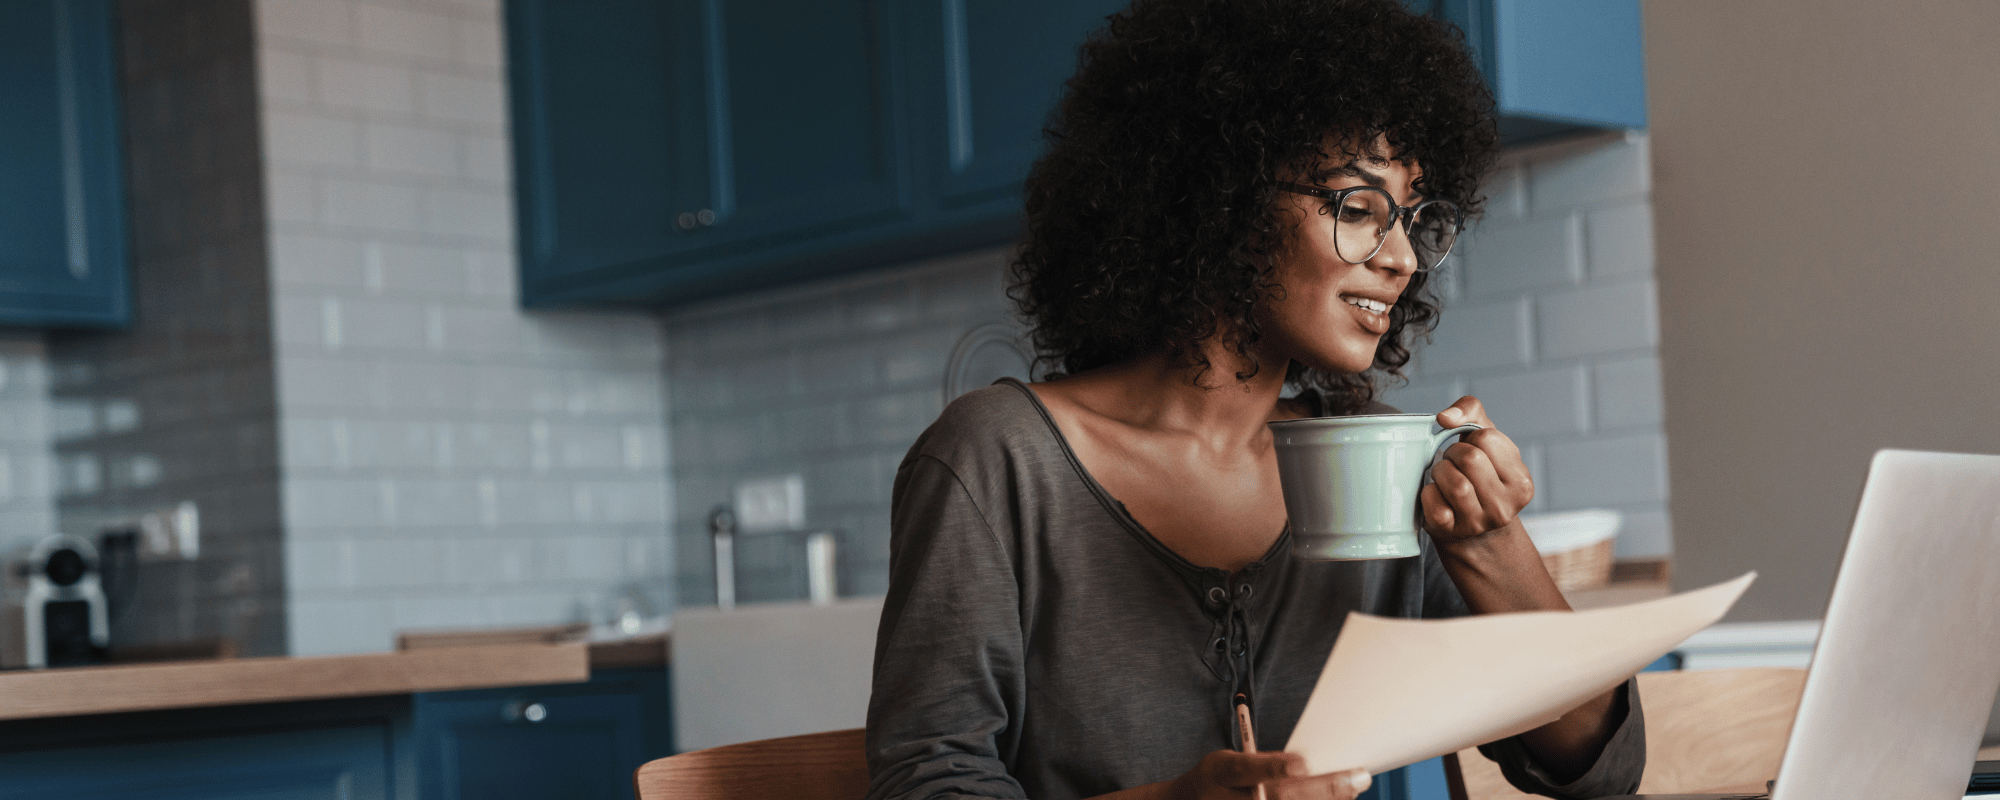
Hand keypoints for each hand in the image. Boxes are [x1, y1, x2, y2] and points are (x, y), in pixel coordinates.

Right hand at [1167, 750, 1369, 799]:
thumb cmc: (1219, 781)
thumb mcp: (1229, 762)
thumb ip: (1261, 763)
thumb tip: (1307, 764)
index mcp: (1222, 773)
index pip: (1249, 769)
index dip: (1275, 767)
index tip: (1303, 764)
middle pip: (1280, 797)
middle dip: (1324, 788)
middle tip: (1358, 777)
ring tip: (1354, 789)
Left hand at [1420, 396, 1533, 545]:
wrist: (1470, 528)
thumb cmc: (1478, 473)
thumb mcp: (1485, 439)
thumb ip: (1471, 411)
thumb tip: (1444, 417)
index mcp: (1521, 482)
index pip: (1487, 439)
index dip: (1472, 439)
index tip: (1472, 450)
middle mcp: (1505, 507)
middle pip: (1470, 459)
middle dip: (1453, 454)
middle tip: (1453, 462)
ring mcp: (1479, 523)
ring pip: (1454, 483)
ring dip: (1440, 472)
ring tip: (1444, 476)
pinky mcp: (1451, 532)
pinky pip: (1433, 502)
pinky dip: (1428, 492)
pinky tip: (1437, 495)